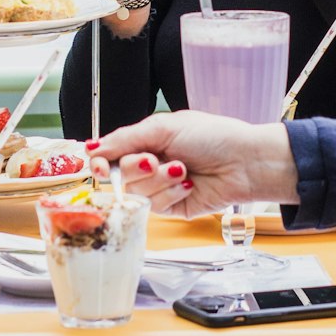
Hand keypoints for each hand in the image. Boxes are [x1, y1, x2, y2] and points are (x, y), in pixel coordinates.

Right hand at [88, 111, 298, 216]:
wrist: (244, 161)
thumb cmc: (212, 136)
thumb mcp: (165, 127)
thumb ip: (125, 139)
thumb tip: (92, 148)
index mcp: (147, 141)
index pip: (111, 154)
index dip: (102, 163)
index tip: (102, 168)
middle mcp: (151, 164)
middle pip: (120, 175)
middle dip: (137, 168)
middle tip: (155, 159)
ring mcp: (161, 187)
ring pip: (137, 193)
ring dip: (158, 180)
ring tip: (182, 169)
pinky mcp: (172, 208)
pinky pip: (155, 206)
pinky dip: (170, 192)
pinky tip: (188, 183)